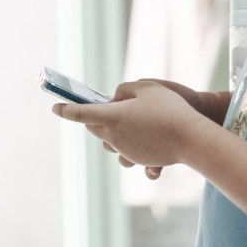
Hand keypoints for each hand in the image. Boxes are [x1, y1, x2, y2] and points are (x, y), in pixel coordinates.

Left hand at [51, 80, 206, 175]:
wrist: (192, 137)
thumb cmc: (170, 108)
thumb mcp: (146, 87)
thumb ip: (125, 89)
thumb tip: (116, 99)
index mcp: (112, 117)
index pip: (82, 113)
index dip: (66, 109)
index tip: (54, 107)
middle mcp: (115, 137)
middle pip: (94, 129)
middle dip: (93, 119)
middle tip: (101, 109)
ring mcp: (127, 151)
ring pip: (109, 143)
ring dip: (111, 133)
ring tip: (126, 122)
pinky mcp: (140, 159)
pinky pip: (127, 152)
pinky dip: (129, 143)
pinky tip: (141, 137)